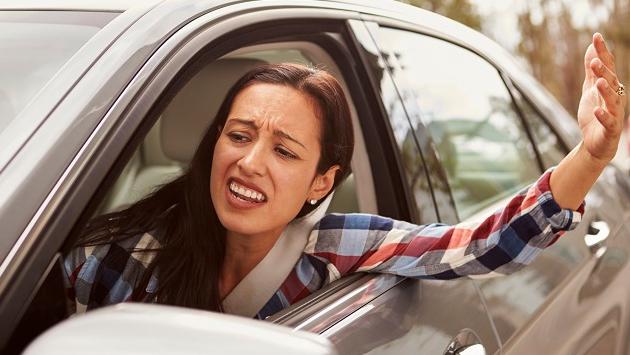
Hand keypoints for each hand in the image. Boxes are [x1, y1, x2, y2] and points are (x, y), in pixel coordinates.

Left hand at [577, 33, 624, 163]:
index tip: (596, 36)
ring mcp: (614, 113)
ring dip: (606, 91)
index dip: (602, 52)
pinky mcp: (610, 128)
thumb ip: (591, 71)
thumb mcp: (590, 89)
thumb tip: (591, 48)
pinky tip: (597, 110)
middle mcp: (615, 98)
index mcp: (610, 87)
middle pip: (611, 81)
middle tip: (594, 62)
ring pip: (612, 100)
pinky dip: (603, 116)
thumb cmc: (595, 114)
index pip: (607, 66)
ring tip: (598, 82)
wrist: (595, 143)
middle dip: (604, 71)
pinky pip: (608, 121)